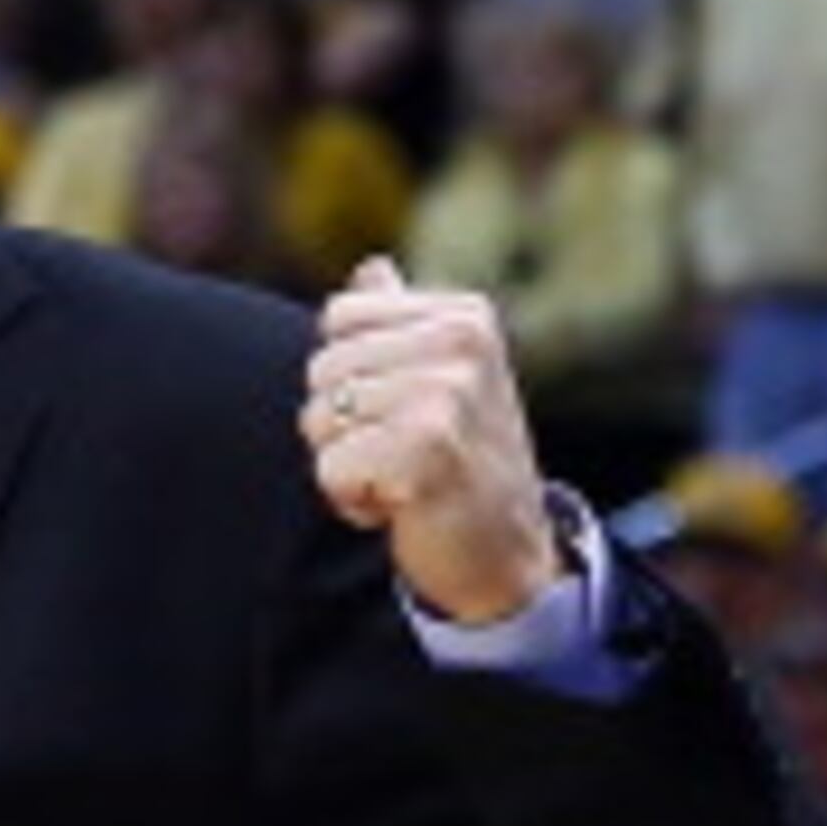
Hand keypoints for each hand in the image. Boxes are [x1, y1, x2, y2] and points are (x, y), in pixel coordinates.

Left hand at [301, 257, 563, 627]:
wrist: (507, 556)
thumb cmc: (464, 466)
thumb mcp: (444, 380)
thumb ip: (401, 322)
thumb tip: (369, 269)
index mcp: (463, 316)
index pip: (338, 318)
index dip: (350, 376)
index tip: (403, 411)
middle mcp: (459, 344)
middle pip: (322, 370)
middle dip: (343, 426)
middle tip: (402, 454)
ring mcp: (445, 394)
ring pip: (319, 419)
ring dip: (346, 465)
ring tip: (402, 478)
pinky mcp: (424, 450)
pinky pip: (329, 468)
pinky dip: (350, 500)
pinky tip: (399, 506)